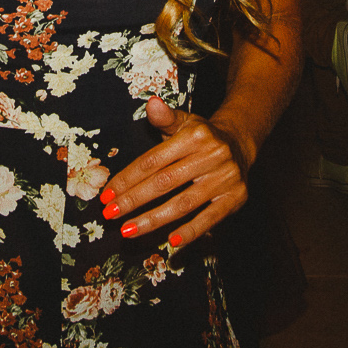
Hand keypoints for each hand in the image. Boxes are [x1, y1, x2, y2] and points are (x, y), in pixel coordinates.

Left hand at [100, 98, 250, 247]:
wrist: (240, 143)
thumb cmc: (201, 136)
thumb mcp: (184, 122)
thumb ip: (165, 118)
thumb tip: (152, 104)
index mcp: (194, 136)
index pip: (153, 160)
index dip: (128, 178)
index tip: (107, 195)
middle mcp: (212, 155)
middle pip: (165, 182)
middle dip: (134, 200)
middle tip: (110, 215)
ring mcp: (225, 178)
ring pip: (184, 203)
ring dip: (154, 220)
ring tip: (128, 230)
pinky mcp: (236, 197)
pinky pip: (210, 218)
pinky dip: (191, 231)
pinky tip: (171, 242)